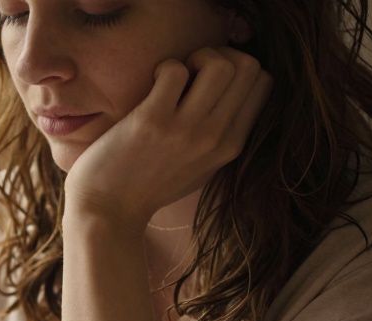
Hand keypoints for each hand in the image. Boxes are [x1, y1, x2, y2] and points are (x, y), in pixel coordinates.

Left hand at [63, 46, 271, 229]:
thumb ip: (221, 136)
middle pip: (248, 67)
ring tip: (174, 77)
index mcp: (231, 146)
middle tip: (191, 73)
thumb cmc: (148, 186)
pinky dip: (165, 67)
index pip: (264, 84)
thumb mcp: (200, 167)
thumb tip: (233, 92)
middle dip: (219, 56)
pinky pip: (175, 70)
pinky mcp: (152, 121)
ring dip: (195, 58)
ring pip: (221, 64)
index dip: (237, 69)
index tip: (209, 80)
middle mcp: (215, 138)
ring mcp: (185, 130)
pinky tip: (152, 84)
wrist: (107, 212)